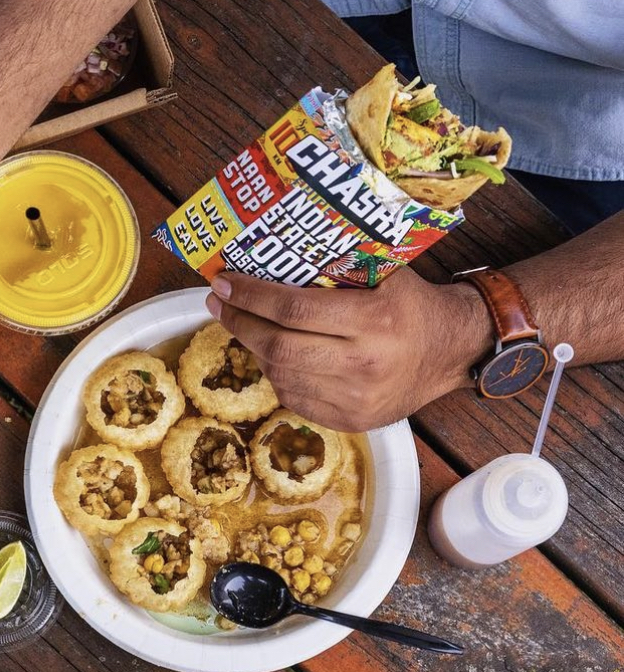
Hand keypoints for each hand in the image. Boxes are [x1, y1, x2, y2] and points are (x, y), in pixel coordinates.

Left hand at [206, 270, 491, 430]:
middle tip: (220, 303)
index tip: (223, 282)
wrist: (452, 350)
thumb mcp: (383, 272)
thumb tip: (270, 250)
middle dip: (240, 322)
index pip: (293, 310)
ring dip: (253, 347)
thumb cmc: (411, 303)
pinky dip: (275, 374)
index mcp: (373, 321)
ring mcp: (356, 399)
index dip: (250, 296)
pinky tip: (269, 353)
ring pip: (281, 375)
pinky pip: (295, 398)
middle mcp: (363, 364)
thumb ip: (335, 266)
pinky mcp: (351, 421)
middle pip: (278, 346)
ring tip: (242, 324)